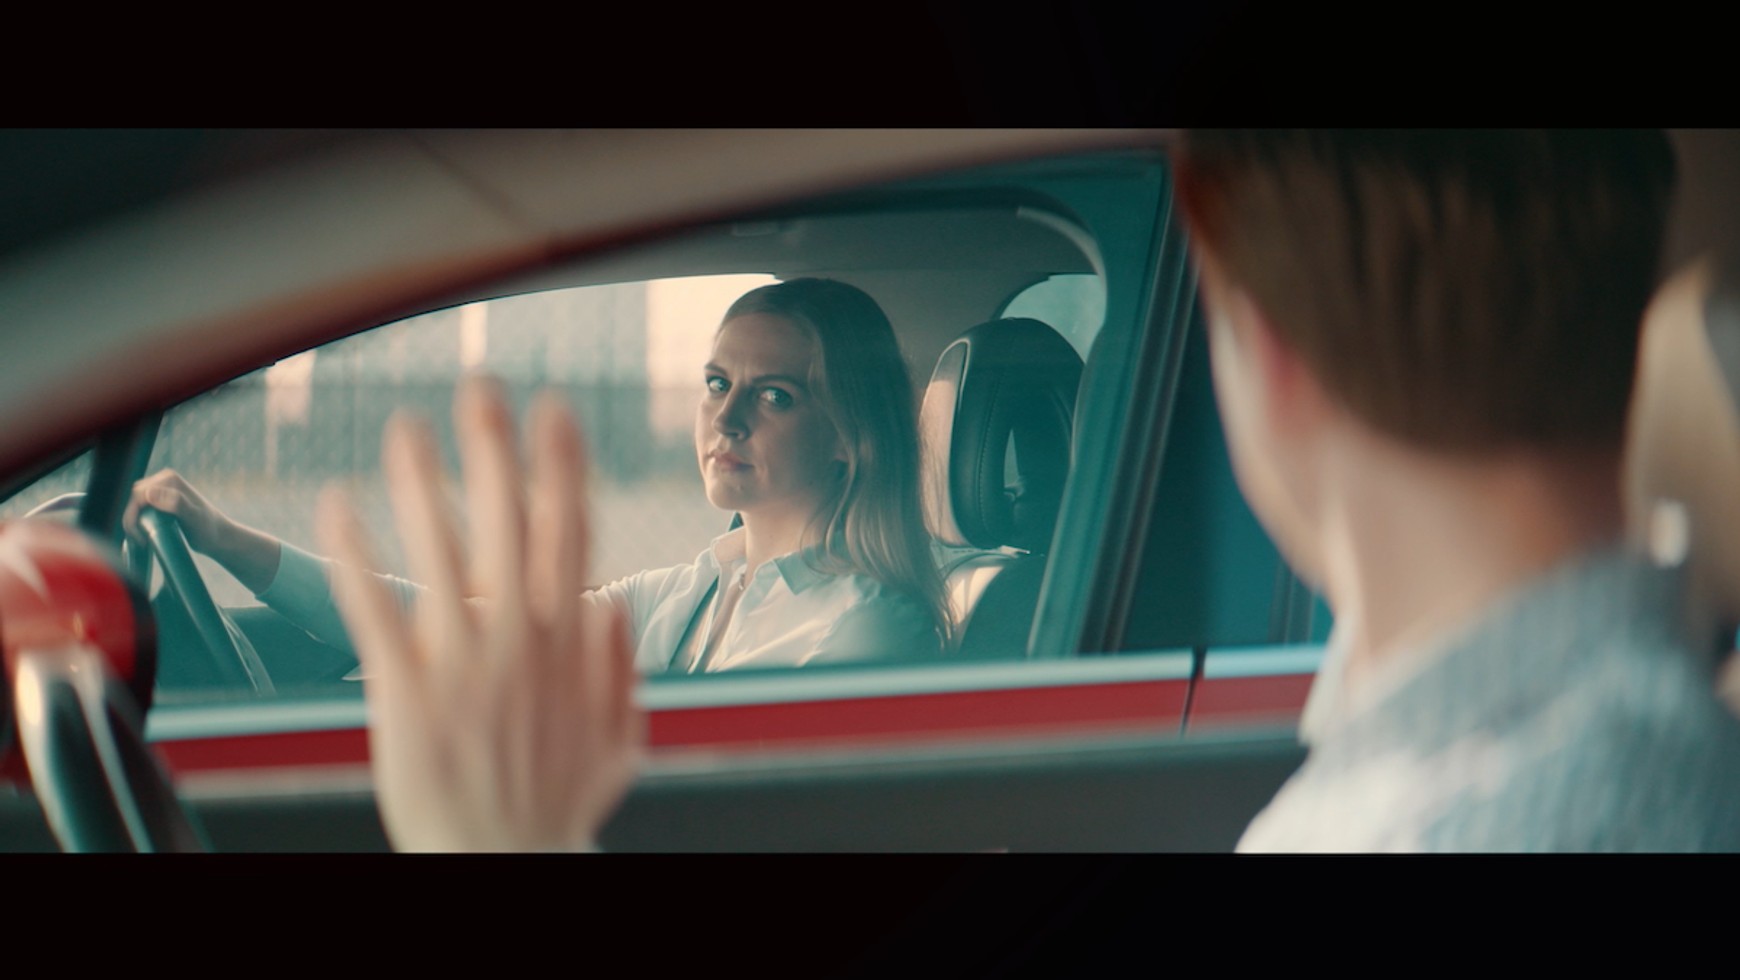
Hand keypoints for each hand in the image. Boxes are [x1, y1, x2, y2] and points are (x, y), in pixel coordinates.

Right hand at [125, 470, 229, 554]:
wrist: (219, 536)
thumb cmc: (208, 529)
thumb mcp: (193, 518)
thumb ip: (176, 504)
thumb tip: (150, 494)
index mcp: (169, 479)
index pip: (138, 494)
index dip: (133, 515)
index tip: (141, 537)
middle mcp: (165, 480)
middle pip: (134, 499)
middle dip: (132, 519)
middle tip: (141, 541)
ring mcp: (163, 489)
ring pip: (135, 504)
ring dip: (134, 522)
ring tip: (142, 540)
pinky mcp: (161, 500)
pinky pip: (141, 508)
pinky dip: (139, 521)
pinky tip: (145, 535)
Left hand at [317, 377, 640, 851]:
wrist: (506, 864)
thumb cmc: (555, 809)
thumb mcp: (618, 741)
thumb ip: (621, 672)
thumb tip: (615, 611)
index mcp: (568, 643)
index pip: (570, 533)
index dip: (562, 467)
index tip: (556, 413)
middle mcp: (518, 639)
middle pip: (509, 523)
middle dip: (497, 449)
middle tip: (482, 388)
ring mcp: (462, 662)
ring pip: (442, 551)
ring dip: (425, 481)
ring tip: (408, 428)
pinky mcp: (407, 691)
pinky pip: (376, 608)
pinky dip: (356, 554)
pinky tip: (338, 506)